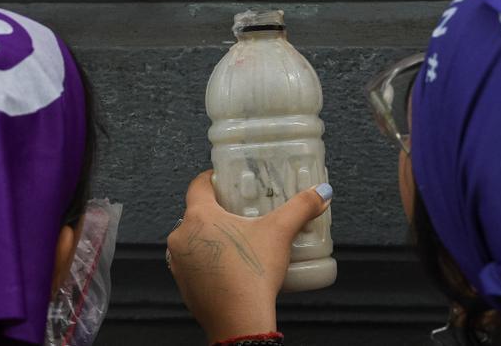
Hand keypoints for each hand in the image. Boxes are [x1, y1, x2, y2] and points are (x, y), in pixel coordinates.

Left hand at [166, 170, 331, 343]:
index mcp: (199, 217)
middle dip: (217, 213)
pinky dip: (208, 263)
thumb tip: (320, 193)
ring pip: (193, 241)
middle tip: (238, 213)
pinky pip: (194, 266)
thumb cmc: (252, 276)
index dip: (212, 179)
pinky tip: (230, 268)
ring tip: (236, 242)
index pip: (198, 185)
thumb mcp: (280, 233)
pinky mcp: (184, 287)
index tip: (224, 180)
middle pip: (196, 214)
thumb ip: (301, 208)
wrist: (239, 322)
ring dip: (210, 239)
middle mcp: (181, 238)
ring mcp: (179, 264)